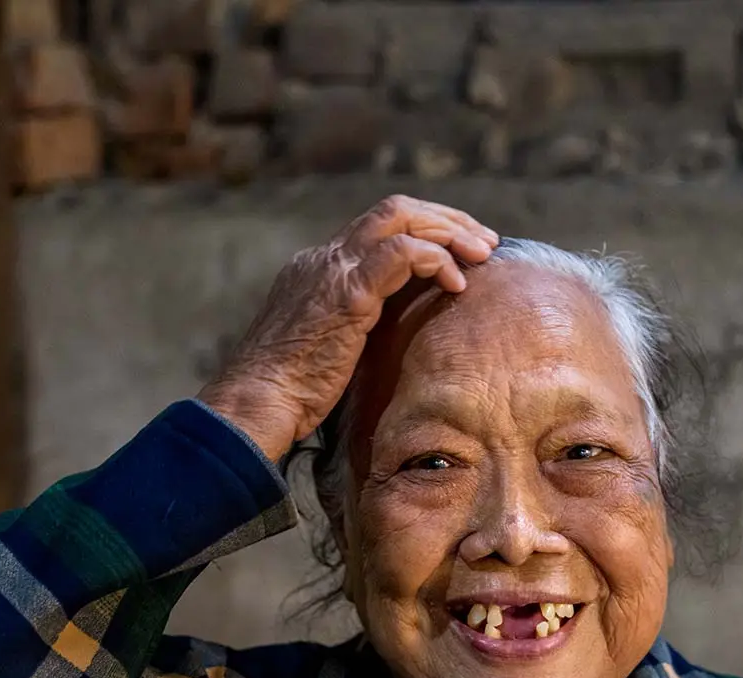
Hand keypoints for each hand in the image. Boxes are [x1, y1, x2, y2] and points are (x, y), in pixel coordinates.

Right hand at [198, 195, 498, 459]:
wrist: (257, 402)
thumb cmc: (291, 390)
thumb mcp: (328, 344)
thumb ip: (356, 324)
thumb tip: (395, 332)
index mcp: (319, 267)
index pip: (380, 227)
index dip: (426, 229)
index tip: (461, 249)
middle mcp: (324, 258)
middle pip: (395, 210)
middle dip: (447, 219)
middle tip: (485, 242)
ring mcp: (334, 270)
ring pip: (401, 218)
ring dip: (450, 231)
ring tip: (482, 255)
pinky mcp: (348, 293)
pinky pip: (402, 253)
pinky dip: (436, 259)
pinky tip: (455, 283)